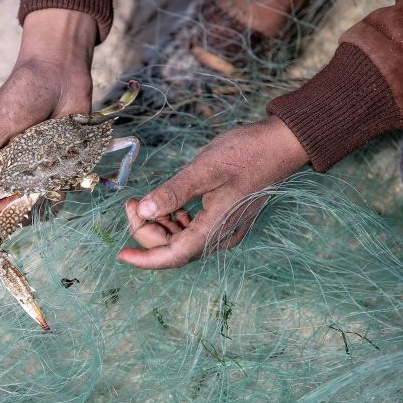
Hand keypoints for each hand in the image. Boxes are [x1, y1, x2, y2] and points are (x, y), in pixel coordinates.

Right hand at [0, 9, 96, 210]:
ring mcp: (40, 163)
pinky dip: (59, 191)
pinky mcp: (63, 159)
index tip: (1, 208)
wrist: (60, 70)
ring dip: (38, 201)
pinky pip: (60, 183)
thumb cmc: (23, 92)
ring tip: (41, 203)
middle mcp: (15, 162)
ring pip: (36, 194)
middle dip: (16, 206)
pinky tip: (59, 196)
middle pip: (12, 196)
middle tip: (24, 209)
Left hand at [118, 117, 308, 268]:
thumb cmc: (248, 153)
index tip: (120, 254)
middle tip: (132, 203)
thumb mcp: (205, 169)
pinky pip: (191, 229)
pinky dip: (173, 219)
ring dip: (159, 224)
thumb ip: (173, 193)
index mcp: (215, 229)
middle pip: (173, 248)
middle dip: (147, 230)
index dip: (144, 259)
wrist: (282, 144)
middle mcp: (220, 236)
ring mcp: (224, 229)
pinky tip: (165, 202)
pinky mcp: (224, 218)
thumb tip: (145, 212)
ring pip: (181, 240)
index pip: (173, 256)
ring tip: (142, 201)